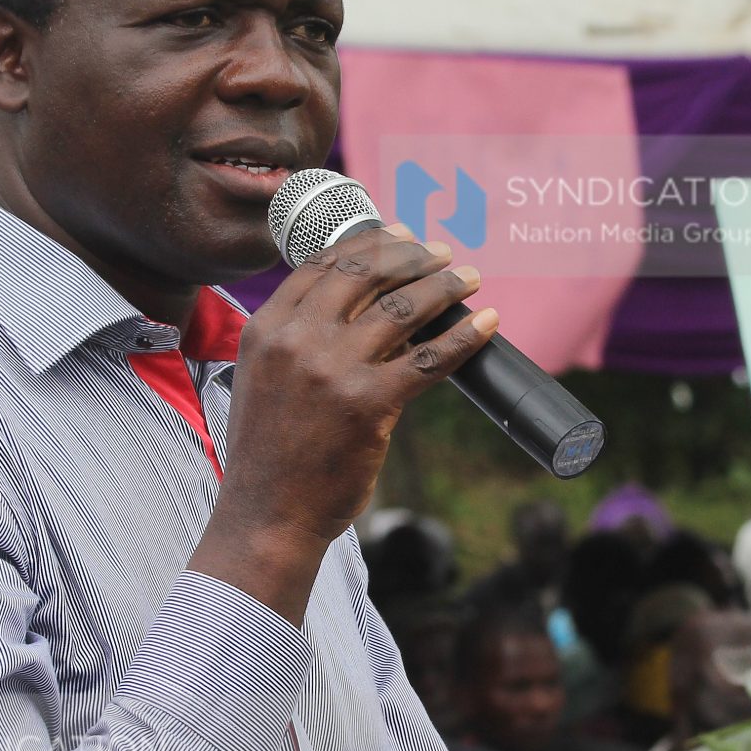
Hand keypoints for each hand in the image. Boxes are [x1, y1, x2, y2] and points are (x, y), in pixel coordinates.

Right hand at [191, 225, 497, 620]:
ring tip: (469, 278)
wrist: (267, 514)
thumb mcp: (264, 380)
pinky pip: (428, 360)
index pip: (323, 265)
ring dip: (444, 286)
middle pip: (366, 275)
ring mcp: (332, 370)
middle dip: (413, 257)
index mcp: (266, 328)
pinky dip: (463, 337)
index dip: (369, 243)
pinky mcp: (369, 404)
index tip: (401, 236)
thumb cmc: (271, 454)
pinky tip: (486, 324)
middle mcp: (296, 340)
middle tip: (443, 254)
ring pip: (402, 309)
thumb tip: (359, 311)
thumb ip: (295, 340)